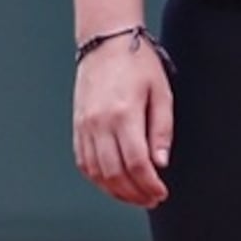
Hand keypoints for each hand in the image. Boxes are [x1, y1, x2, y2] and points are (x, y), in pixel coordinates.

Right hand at [72, 31, 173, 208]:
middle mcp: (100, 122)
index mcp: (124, 113)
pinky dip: (99, 179)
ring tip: (136, 195)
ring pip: (97, 173)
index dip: (150, 185)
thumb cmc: (137, 64)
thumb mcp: (161, 93)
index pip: (136, 163)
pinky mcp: (77, 126)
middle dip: (136, 193)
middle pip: (115, 173)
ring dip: (117, 191)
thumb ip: (161, 130)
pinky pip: (84, 162)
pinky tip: (114, 183)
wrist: (105, 41)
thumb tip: (160, 164)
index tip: (162, 192)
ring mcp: (85, 125)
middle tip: (152, 198)